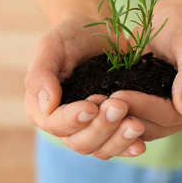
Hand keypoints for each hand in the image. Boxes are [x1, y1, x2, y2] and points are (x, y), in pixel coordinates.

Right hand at [24, 13, 145, 158]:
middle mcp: (65, 125)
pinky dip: (129, 146)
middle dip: (101, 127)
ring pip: (100, 149)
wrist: (99, 33)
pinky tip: (140, 143)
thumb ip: (41, 73)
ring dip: (118, 140)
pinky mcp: (111, 128)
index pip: (56, 124)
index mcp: (44, 109)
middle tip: (119, 106)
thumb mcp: (50, 46)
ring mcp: (90, 129)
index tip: (92, 105)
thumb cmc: (70, 38)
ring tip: (135, 124)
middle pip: (80, 142)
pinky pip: (118, 146)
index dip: (73, 119)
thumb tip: (47, 104)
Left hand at [111, 5, 181, 140]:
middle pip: (158, 125)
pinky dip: (119, 118)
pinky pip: (137, 123)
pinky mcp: (155, 116)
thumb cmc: (181, 26)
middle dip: (128, 113)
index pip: (173, 113)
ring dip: (119, 120)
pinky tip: (100, 106)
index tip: (117, 94)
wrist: (169, 22)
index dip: (145, 106)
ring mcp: (174, 119)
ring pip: (145, 129)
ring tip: (95, 105)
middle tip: (98, 102)